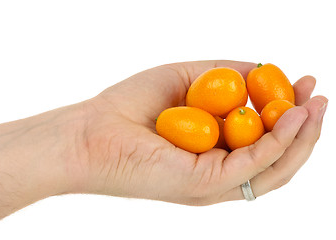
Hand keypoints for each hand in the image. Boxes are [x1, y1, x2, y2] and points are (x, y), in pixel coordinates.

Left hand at [69, 60, 327, 204]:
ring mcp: (213, 182)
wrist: (91, 132)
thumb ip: (222, 74)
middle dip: (302, 127)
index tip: (300, 83)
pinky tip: (292, 115)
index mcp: (212, 150)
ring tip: (317, 106)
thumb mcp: (185, 79)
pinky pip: (253, 165)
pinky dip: (278, 141)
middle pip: (275, 158)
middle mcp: (217, 170)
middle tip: (319, 96)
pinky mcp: (205, 184)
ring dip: (300, 138)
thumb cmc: (131, 106)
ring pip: (273, 169)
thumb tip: (260, 68)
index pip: (261, 139)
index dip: (286, 113)